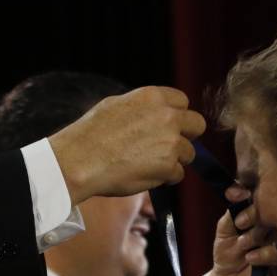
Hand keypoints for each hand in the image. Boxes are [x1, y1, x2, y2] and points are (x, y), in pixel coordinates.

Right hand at [48, 87, 203, 204]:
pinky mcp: (168, 166)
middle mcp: (167, 116)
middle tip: (169, 147)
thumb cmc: (90, 135)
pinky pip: (178, 174)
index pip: (182, 101)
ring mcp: (170, 142)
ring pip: (189, 154)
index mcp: (153, 97)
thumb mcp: (115, 105)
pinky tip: (145, 176)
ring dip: (174, 161)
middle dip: (186, 136)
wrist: (79, 161)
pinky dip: (165, 178)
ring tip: (148, 165)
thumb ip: (142, 108)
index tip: (167, 127)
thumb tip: (154, 114)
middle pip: (197, 125)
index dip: (176, 116)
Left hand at [209, 185, 276, 275]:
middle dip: (258, 214)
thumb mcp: (226, 228)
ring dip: (260, 234)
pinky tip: (250, 258)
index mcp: (272, 214)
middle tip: (241, 225)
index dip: (255, 192)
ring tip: (243, 243)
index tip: (237, 197)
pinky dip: (266, 254)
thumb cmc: (228, 255)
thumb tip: (239, 189)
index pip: (272, 194)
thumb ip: (234, 208)